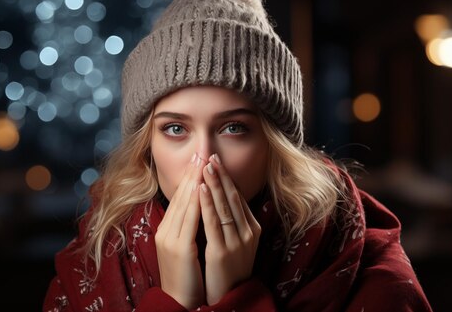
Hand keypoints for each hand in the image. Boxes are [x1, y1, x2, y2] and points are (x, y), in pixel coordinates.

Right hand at [155, 154, 205, 308]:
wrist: (179, 301)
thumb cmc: (186, 277)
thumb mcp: (185, 248)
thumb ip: (188, 229)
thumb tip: (200, 210)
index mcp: (167, 230)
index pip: (179, 198)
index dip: (188, 178)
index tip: (198, 161)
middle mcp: (166, 231)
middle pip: (180, 196)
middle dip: (191, 174)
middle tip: (200, 153)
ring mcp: (170, 238)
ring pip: (184, 204)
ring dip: (194, 181)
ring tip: (202, 163)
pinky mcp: (179, 248)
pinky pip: (188, 219)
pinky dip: (195, 201)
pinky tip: (202, 188)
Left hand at [200, 154, 261, 304]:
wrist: (228, 298)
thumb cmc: (228, 270)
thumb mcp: (234, 242)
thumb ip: (231, 222)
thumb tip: (220, 200)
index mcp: (251, 228)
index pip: (237, 197)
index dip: (226, 178)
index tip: (215, 161)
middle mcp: (247, 232)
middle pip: (232, 197)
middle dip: (221, 175)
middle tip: (210, 155)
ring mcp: (236, 242)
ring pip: (224, 206)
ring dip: (214, 183)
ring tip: (205, 165)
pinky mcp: (222, 252)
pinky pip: (214, 222)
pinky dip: (207, 203)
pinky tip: (201, 188)